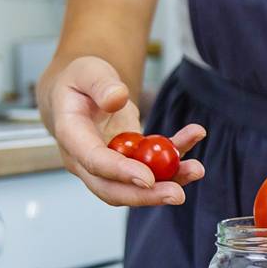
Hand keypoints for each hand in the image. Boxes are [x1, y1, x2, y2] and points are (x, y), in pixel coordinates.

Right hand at [43, 56, 205, 205]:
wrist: (82, 91)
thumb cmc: (81, 81)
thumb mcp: (87, 71)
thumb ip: (101, 84)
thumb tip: (116, 98)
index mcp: (71, 136)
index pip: (93, 161)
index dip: (120, 172)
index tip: (148, 178)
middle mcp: (86, 160)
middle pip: (114, 189)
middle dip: (147, 196)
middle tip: (177, 194)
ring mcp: (109, 165)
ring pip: (137, 185)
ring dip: (169, 182)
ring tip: (196, 170)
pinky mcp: (131, 162)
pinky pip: (155, 166)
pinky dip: (176, 156)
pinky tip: (195, 135)